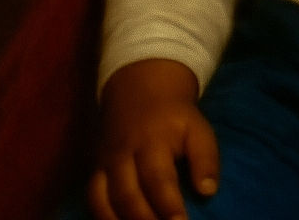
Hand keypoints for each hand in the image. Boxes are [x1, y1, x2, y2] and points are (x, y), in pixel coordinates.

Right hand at [88, 59, 219, 219]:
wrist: (141, 91)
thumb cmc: (175, 118)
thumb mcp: (198, 128)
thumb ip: (205, 158)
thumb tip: (207, 191)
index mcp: (153, 140)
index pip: (158, 179)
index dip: (168, 205)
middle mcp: (124, 153)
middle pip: (127, 195)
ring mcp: (105, 163)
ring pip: (104, 201)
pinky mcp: (95, 170)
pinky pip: (91, 200)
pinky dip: (102, 218)